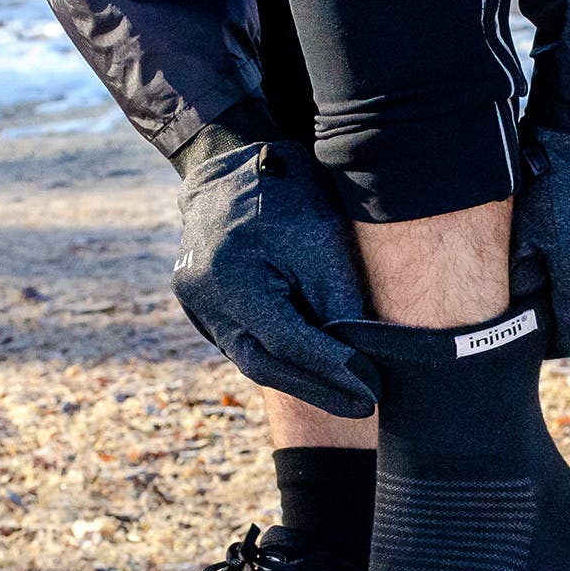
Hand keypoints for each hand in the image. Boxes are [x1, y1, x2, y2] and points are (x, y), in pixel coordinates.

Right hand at [173, 140, 379, 417]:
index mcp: (229, 277)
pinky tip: (316, 372)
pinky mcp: (202, 308)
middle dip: (318, 389)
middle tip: (364, 407)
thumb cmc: (285, 196)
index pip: (287, 341)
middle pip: (264, 364)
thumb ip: (338, 307)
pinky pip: (244, 346)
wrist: (230, 163)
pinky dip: (281, 361)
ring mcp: (196, 306)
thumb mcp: (321, 244)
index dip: (333, 369)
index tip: (373, 388)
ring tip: (347, 395)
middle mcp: (203, 299)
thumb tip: (361, 363)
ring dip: (301, 381)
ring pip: (252, 361)